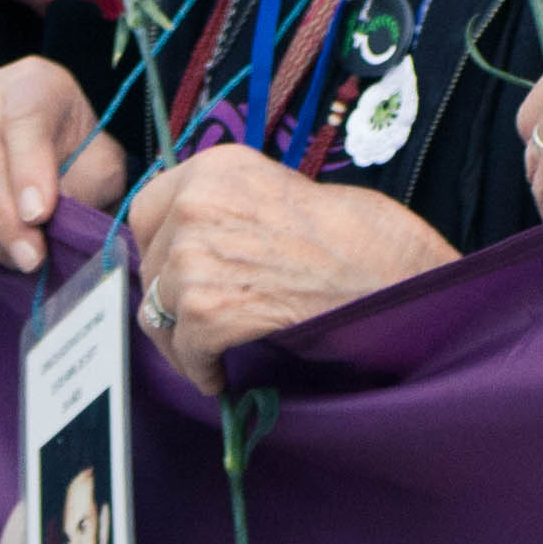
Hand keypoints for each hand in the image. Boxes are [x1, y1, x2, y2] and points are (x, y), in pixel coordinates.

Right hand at [0, 56, 126, 273]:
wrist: (59, 159)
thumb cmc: (82, 160)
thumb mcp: (102, 166)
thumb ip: (85, 185)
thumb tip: (42, 218)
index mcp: (35, 83)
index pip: (23, 117)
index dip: (28, 169)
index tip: (39, 215)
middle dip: (3, 216)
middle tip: (30, 256)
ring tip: (14, 255)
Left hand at [125, 147, 454, 393]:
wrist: (395, 278)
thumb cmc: (357, 240)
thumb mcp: (278, 191)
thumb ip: (225, 208)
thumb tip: (182, 245)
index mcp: (214, 168)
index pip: (147, 209)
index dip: (159, 249)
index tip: (175, 276)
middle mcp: (195, 203)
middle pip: (149, 263)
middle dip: (169, 299)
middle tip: (196, 327)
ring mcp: (195, 255)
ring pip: (157, 311)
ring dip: (182, 341)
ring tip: (211, 356)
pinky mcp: (206, 308)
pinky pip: (183, 350)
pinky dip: (201, 370)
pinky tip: (223, 375)